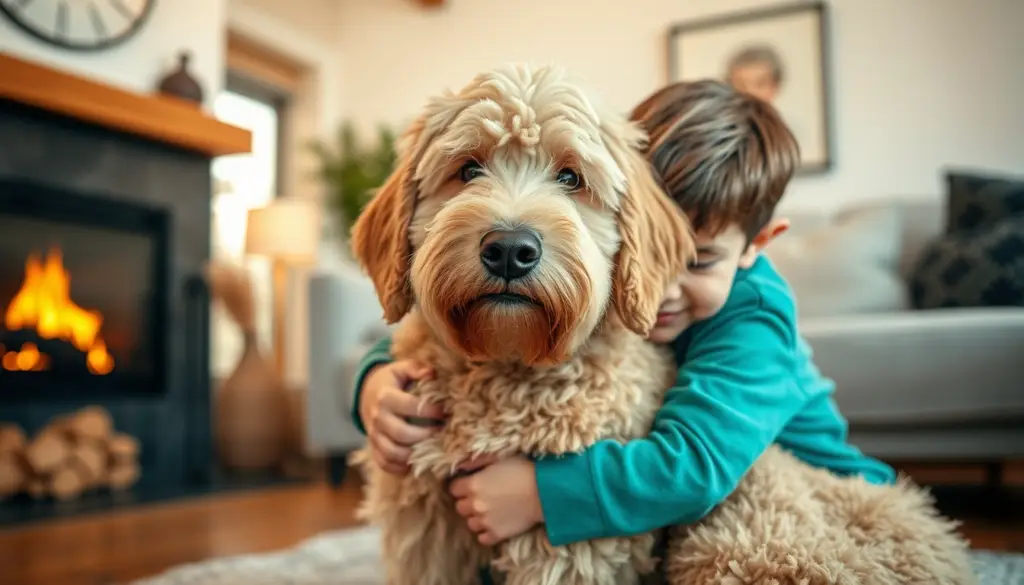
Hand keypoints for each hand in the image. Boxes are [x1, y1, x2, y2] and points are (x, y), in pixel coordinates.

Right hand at [360, 360, 443, 474]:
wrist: (367, 394)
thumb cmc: (391, 381)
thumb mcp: (400, 369)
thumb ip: (416, 368)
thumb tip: (431, 373)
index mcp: (385, 397)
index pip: (411, 407)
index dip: (432, 411)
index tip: (446, 412)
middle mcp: (377, 418)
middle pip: (402, 434)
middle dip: (426, 436)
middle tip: (442, 432)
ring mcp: (374, 435)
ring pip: (393, 453)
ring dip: (415, 454)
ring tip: (431, 448)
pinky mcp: (374, 448)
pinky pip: (385, 463)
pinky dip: (400, 467)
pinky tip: (416, 461)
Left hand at [450, 455, 544, 545]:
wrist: (545, 492)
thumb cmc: (523, 470)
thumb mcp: (498, 458)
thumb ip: (475, 462)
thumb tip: (460, 467)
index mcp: (473, 485)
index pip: (454, 489)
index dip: (462, 486)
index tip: (472, 484)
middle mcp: (475, 505)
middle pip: (460, 507)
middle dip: (468, 502)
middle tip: (483, 497)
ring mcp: (485, 521)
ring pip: (470, 523)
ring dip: (477, 517)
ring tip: (491, 510)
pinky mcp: (497, 535)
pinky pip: (482, 538)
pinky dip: (486, 532)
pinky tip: (496, 522)